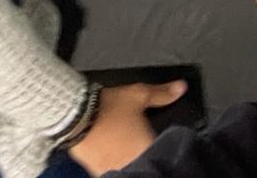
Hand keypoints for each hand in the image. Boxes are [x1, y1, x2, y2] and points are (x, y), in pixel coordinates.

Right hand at [69, 80, 186, 175]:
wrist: (75, 115)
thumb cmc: (109, 106)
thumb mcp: (138, 95)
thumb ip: (161, 94)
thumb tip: (181, 88)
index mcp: (145, 148)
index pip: (163, 154)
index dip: (165, 149)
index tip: (163, 144)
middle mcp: (133, 163)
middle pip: (147, 164)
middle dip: (148, 157)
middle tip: (143, 146)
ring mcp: (115, 170)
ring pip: (130, 170)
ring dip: (132, 162)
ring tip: (127, 150)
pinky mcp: (98, 172)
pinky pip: (112, 173)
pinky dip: (115, 165)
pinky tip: (114, 156)